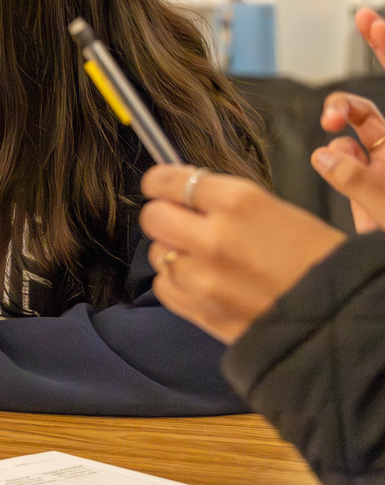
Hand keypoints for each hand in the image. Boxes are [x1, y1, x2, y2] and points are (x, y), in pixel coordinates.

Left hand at [139, 165, 345, 343]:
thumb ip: (225, 199)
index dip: (159, 182)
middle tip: (179, 221)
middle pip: (153, 217)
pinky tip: (199, 282)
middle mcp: (214, 237)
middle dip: (163, 216)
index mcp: (238, 202)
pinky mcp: (201, 311)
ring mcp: (203, 278)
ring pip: (157, 253)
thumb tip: (184, 187)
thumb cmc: (318, 258)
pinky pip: (164, 287)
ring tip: (199, 256)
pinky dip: (176, 283)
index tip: (158, 185)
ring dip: (172, 252)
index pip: (169, 181)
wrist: (342, 315)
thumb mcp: (277, 210)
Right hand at [310, 8, 384, 231]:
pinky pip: (340, 163)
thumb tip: (327, 155)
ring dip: (334, 140)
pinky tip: (337, 176)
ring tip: (331, 153)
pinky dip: (332, 165)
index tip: (369, 19)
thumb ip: (356, 180)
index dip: (384, 46)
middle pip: (364, 110)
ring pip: (347, 137)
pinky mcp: (365, 183)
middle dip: (340, 107)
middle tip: (330, 117)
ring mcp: (381, 166)